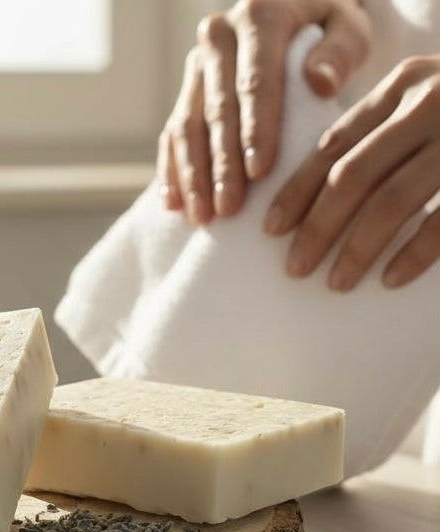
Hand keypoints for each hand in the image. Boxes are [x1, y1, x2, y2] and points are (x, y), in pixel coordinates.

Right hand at [158, 0, 369, 224]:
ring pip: (186, 125)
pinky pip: (171, 134)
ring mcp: (196, 65)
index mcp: (259, 14)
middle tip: (227, 208)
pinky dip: (172, 170)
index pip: (254, 80)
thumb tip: (321, 81)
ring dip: (192, 175)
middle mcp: (218, 36)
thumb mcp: (350, 26)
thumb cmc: (331, 27)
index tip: (258, 172)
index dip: (255, 128)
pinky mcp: (185, 90)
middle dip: (220, 163)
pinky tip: (175, 204)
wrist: (298, 11)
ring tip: (201, 216)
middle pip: (215, 109)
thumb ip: (341, 50)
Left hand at [267, 56, 439, 289]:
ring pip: (392, 200)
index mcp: (403, 86)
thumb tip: (315, 191)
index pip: (332, 146)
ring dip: (357, 247)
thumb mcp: (426, 102)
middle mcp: (430, 101)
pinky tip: (390, 279)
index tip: (270, 230)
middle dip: (316, 227)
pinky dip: (414, 252)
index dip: (297, 190)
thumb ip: (381, 131)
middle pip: (352, 176)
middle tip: (294, 268)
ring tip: (334, 282)